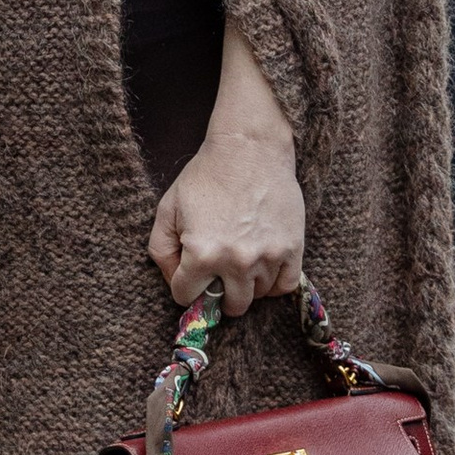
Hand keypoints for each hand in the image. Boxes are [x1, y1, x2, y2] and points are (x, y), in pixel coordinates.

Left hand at [148, 24, 305, 309]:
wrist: (249, 148)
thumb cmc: (205, 176)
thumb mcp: (167, 208)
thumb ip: (161, 250)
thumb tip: (173, 281)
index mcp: (201, 253)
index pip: (186, 297)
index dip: (184, 286)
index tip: (189, 275)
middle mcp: (236, 261)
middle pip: (229, 306)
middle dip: (218, 294)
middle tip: (217, 275)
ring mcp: (268, 257)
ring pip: (257, 297)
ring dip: (246, 286)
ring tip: (240, 263)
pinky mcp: (293, 249)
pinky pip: (285, 287)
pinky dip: (274, 284)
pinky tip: (263, 267)